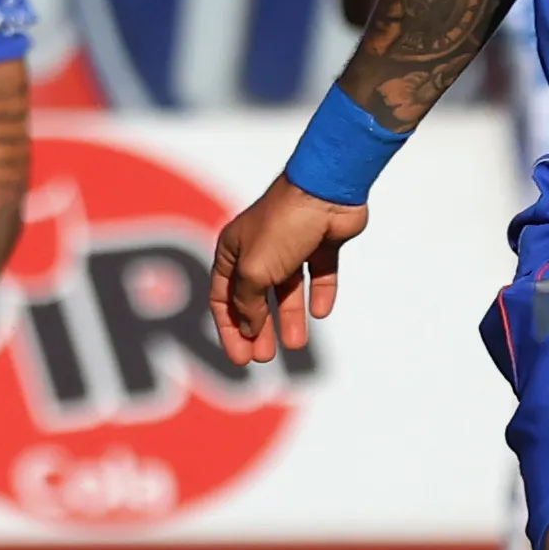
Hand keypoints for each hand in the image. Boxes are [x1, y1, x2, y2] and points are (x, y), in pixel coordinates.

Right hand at [209, 175, 368, 363]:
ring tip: (296, 344)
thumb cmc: (281, 226)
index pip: (223, 296)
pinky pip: (318, 275)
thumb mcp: (254, 271)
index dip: (229, 328)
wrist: (325, 191)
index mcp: (233, 250)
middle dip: (257, 328)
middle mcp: (258, 248)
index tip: (240, 358)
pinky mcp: (320, 244)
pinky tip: (321, 311)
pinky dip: (319, 293)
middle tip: (263, 358)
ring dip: (289, 317)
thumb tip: (249, 328)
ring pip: (287, 290)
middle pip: (254, 297)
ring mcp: (290, 245)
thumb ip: (249, 304)